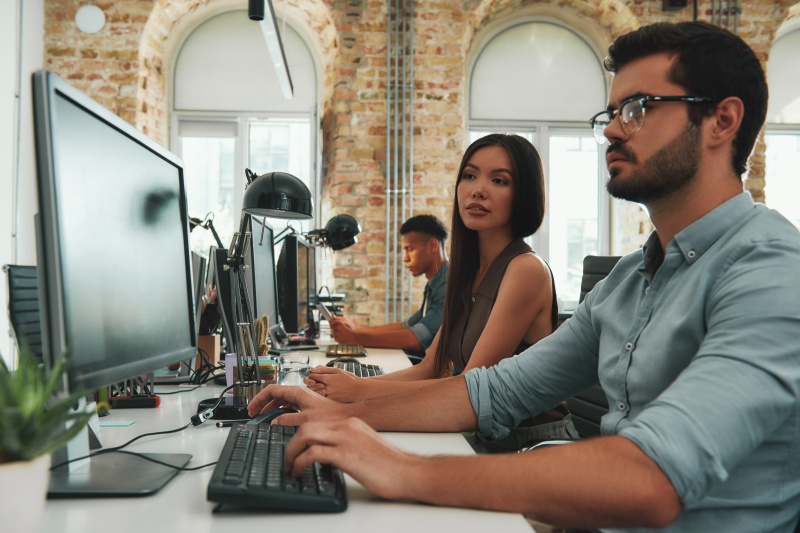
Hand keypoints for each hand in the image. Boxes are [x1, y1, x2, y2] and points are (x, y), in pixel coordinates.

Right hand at [246, 383, 350, 425]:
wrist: (346, 415)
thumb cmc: (331, 416)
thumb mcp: (306, 420)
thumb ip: (288, 420)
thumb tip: (274, 421)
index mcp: (297, 392)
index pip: (271, 390)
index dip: (259, 399)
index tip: (251, 408)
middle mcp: (299, 393)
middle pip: (274, 394)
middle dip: (262, 403)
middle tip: (253, 413)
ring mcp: (303, 398)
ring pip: (281, 400)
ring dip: (270, 407)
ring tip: (262, 416)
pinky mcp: (306, 404)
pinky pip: (288, 405)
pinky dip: (279, 410)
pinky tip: (277, 418)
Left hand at [284, 417, 415, 500]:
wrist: (408, 472)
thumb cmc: (390, 465)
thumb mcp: (364, 447)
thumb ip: (345, 446)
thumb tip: (325, 456)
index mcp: (351, 423)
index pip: (316, 422)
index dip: (300, 435)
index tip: (293, 448)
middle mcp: (346, 426)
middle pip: (306, 426)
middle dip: (291, 443)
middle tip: (288, 459)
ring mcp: (346, 439)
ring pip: (306, 435)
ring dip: (292, 452)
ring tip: (290, 467)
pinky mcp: (346, 454)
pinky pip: (312, 453)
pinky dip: (300, 462)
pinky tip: (299, 471)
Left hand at [305, 366, 363, 401]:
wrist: (359, 390)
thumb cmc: (349, 379)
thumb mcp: (337, 370)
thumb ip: (324, 369)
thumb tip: (311, 370)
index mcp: (327, 378)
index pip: (311, 376)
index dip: (312, 374)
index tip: (315, 375)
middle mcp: (326, 388)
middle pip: (310, 385)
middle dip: (311, 382)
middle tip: (316, 381)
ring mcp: (328, 396)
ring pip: (314, 392)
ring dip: (315, 389)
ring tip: (321, 387)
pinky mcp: (331, 401)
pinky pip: (320, 398)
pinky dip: (320, 395)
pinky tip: (325, 392)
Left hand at [329, 316, 357, 343]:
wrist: (356, 336)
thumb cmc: (352, 328)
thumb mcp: (346, 320)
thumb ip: (338, 318)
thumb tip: (333, 316)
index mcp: (340, 323)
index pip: (331, 321)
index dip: (331, 322)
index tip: (332, 322)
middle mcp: (337, 329)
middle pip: (331, 327)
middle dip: (334, 327)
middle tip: (339, 327)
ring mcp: (337, 335)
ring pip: (333, 332)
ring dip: (336, 332)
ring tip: (342, 332)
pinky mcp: (337, 340)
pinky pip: (335, 337)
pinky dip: (338, 336)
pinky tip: (342, 335)